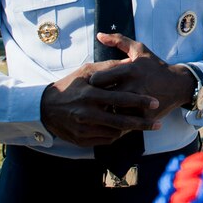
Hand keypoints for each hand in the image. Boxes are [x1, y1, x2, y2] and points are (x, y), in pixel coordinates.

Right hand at [40, 59, 159, 146]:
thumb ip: (108, 68)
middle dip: (142, 123)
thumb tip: (130, 61)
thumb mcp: (86, 71)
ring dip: (131, 130)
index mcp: (90, 95)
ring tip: (145, 125)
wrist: (45, 108)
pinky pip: (105, 140)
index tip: (155, 102)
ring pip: (115, 133)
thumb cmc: (69, 85)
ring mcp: (84, 129)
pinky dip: (117, 135)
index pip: (120, 99)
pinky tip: (125, 130)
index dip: (139, 101)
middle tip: (158, 123)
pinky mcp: (82, 140)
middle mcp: (87, 114)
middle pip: (121, 121)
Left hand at [86, 32, 197, 122]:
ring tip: (105, 107)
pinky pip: (124, 121)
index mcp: (129, 69)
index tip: (94, 84)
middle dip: (97, 98)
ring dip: (107, 110)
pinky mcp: (145, 116)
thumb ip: (118, 40)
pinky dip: (118, 120)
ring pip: (111, 111)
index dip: (92, 82)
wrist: (178, 85)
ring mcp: (140, 102)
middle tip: (95, 98)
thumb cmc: (155, 66)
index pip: (98, 78)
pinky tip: (117, 116)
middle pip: (103, 96)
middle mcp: (134, 86)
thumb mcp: (139, 49)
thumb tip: (99, 35)